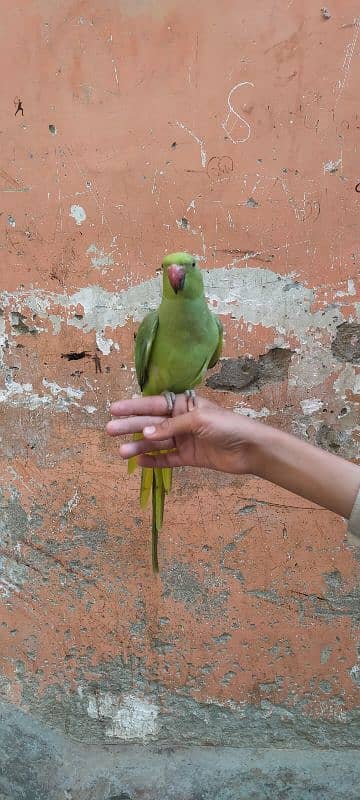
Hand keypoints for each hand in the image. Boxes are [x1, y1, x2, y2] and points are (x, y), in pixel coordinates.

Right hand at [106, 394, 260, 474]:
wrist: (251, 449)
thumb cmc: (228, 427)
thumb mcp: (199, 420)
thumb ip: (171, 426)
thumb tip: (146, 433)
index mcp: (184, 405)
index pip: (154, 404)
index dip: (133, 407)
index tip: (114, 409)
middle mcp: (181, 421)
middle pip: (151, 423)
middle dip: (130, 426)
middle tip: (110, 430)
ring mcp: (185, 440)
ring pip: (156, 442)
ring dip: (139, 446)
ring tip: (121, 453)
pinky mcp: (189, 458)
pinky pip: (167, 459)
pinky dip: (154, 460)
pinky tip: (140, 462)